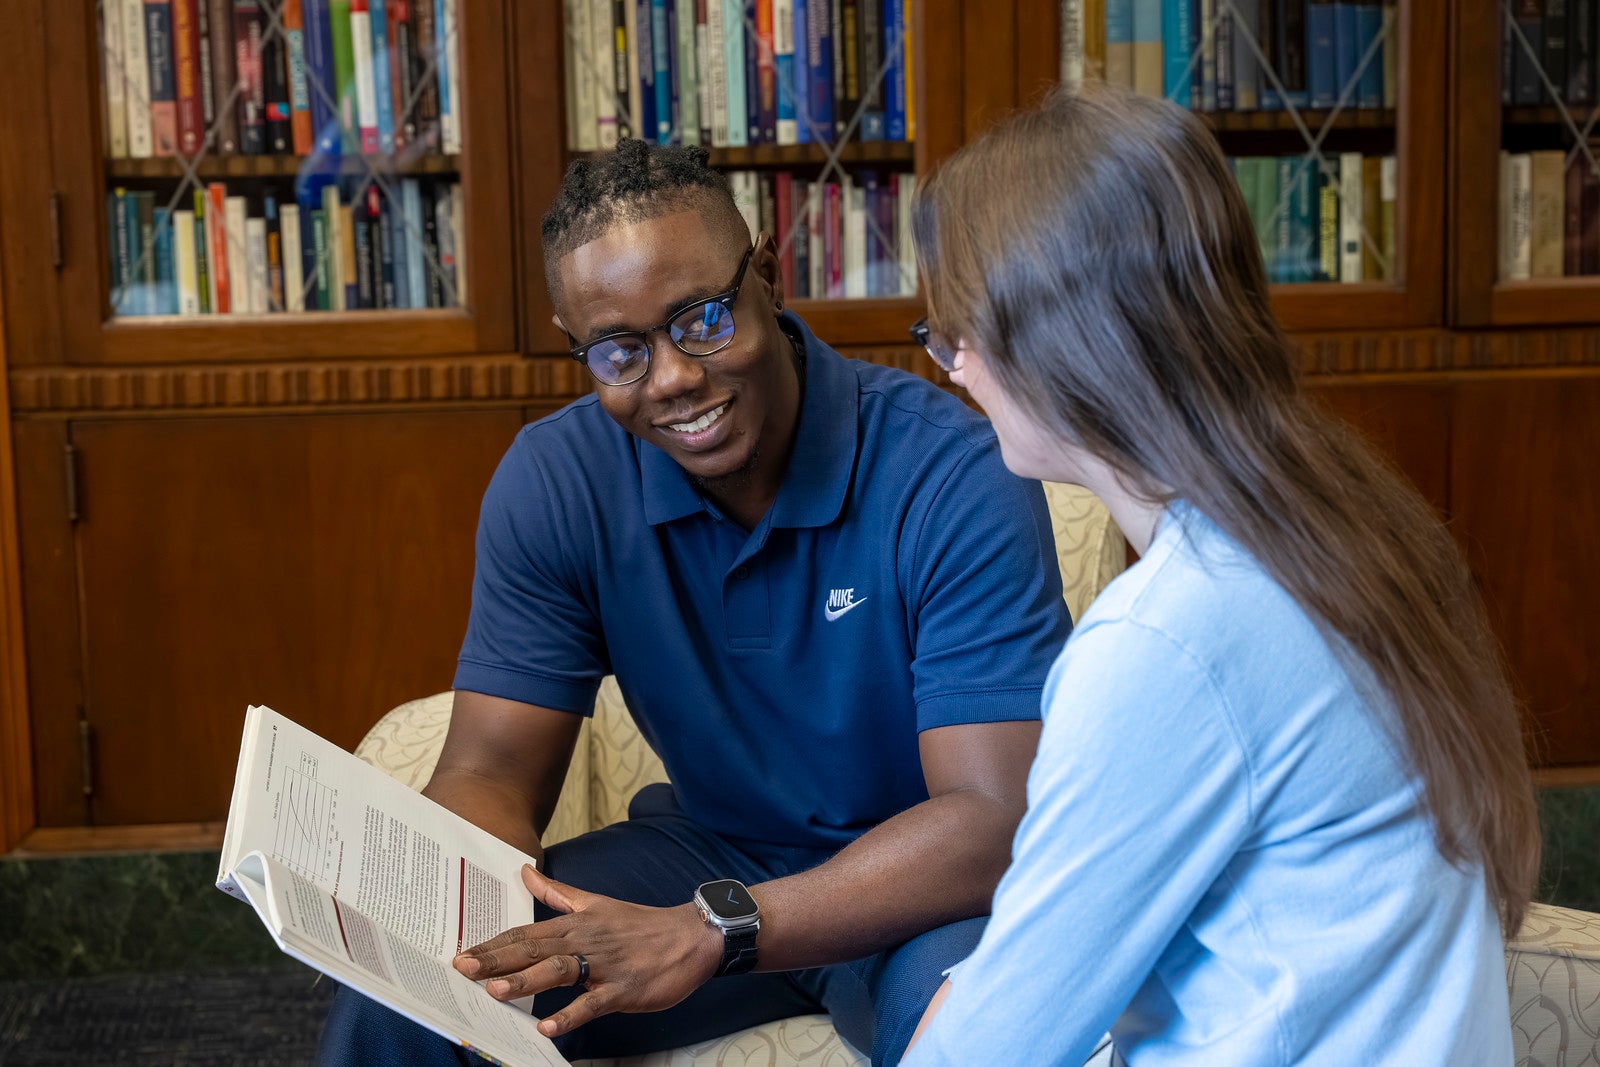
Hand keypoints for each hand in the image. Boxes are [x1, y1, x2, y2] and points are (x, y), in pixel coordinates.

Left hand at [452, 864, 724, 1038]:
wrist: (692, 936)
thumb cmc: (641, 925)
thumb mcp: (596, 903)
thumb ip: (556, 892)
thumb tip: (524, 871)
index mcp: (576, 922)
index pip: (526, 932)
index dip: (493, 943)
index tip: (461, 951)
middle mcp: (585, 940)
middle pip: (534, 949)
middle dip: (496, 959)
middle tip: (461, 967)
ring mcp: (604, 964)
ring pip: (559, 970)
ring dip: (527, 980)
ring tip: (495, 990)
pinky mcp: (624, 988)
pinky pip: (593, 1003)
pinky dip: (571, 1015)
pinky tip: (548, 1027)